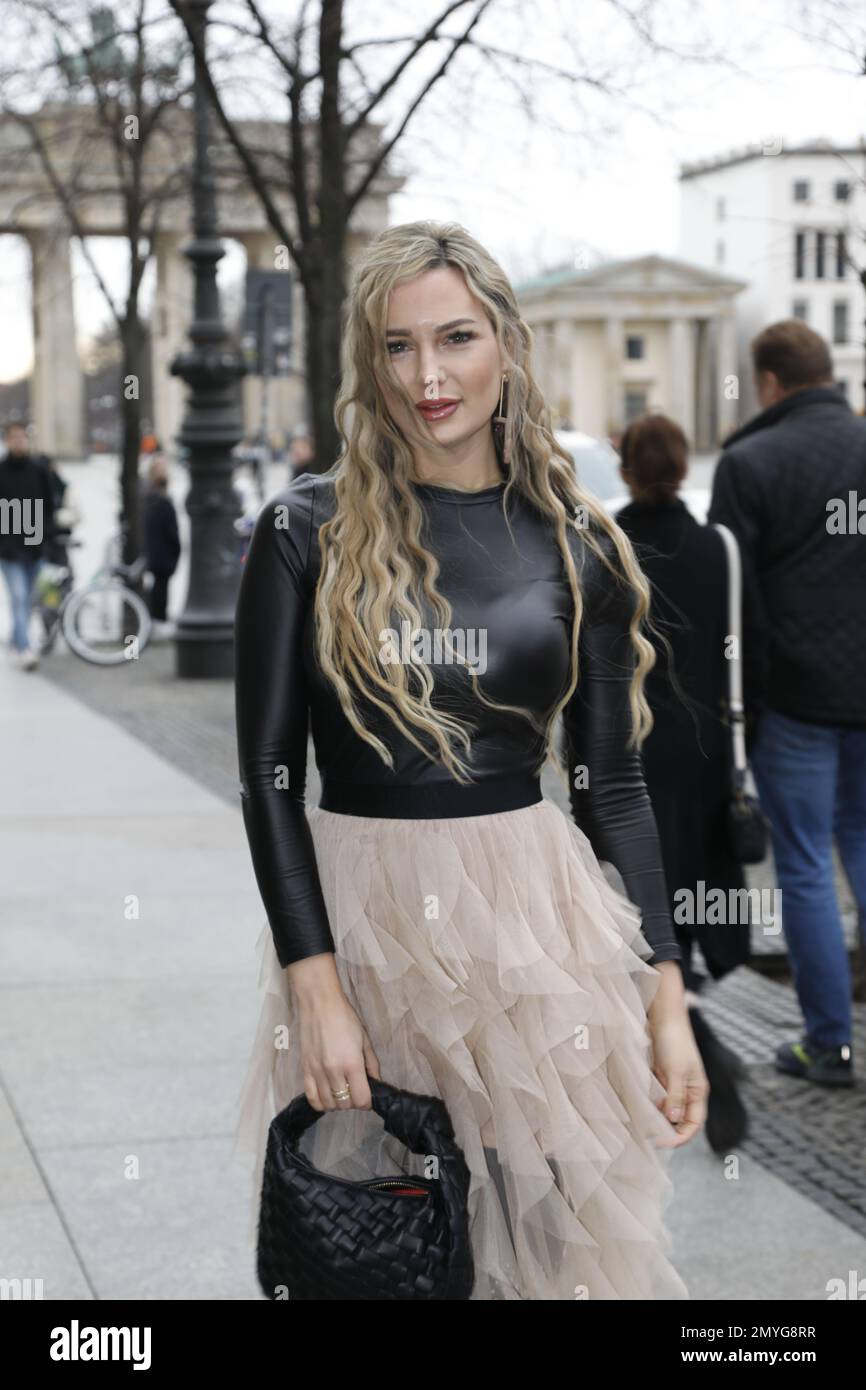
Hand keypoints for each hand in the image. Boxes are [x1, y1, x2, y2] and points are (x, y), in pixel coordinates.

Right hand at [288, 958, 381, 1112]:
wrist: (319, 1004)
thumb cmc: (345, 1018)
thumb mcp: (364, 1039)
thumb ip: (372, 1064)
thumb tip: (376, 1083)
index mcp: (352, 1063)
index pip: (361, 1099)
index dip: (367, 1102)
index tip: (368, 1094)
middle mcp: (333, 1072)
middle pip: (345, 1104)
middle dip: (353, 1101)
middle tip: (355, 1089)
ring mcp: (317, 1072)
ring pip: (328, 1104)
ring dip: (338, 1102)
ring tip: (341, 1091)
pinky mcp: (304, 1070)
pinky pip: (311, 1098)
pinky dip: (321, 1103)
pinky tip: (327, 1095)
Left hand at [647, 964, 707, 1147]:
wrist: (663, 1016)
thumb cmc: (675, 1041)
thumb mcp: (676, 1070)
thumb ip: (676, 1096)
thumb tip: (673, 1120)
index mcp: (698, 1091)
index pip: (693, 1124)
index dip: (681, 1137)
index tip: (663, 1142)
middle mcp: (686, 1091)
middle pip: (678, 1120)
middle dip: (666, 1130)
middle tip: (648, 1137)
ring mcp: (672, 1084)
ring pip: (665, 1110)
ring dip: (655, 1118)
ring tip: (640, 1125)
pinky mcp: (659, 1077)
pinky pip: (654, 1098)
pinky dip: (647, 1105)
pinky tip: (637, 1108)